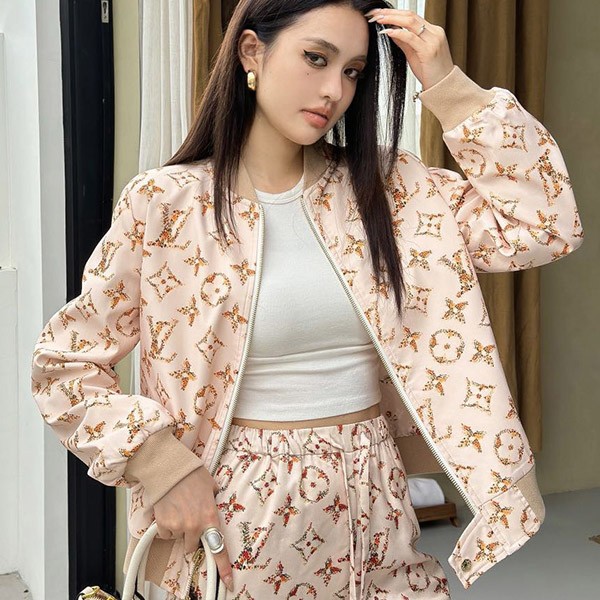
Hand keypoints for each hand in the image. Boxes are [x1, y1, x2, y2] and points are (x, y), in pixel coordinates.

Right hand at [153, 466, 234, 591]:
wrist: (169, 468)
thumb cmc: (191, 474)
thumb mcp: (211, 486)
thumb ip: (214, 500)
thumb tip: (215, 503)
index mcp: (211, 517)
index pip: (219, 549)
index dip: (224, 568)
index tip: (228, 582)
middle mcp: (195, 525)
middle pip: (193, 547)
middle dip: (191, 537)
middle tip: (189, 520)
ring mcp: (178, 526)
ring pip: (178, 539)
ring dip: (178, 529)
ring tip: (178, 509)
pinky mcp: (163, 524)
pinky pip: (165, 533)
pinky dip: (166, 525)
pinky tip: (168, 510)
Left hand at [364, 8, 453, 90]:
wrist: (443, 87)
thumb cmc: (431, 74)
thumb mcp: (414, 55)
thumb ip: (404, 42)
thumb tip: (391, 30)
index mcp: (432, 31)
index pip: (411, 16)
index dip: (394, 13)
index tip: (379, 13)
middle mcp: (434, 32)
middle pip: (410, 15)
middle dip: (390, 12)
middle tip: (374, 13)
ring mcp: (433, 40)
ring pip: (410, 22)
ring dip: (392, 18)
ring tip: (378, 19)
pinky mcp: (429, 51)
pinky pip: (411, 38)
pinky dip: (398, 33)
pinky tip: (387, 31)